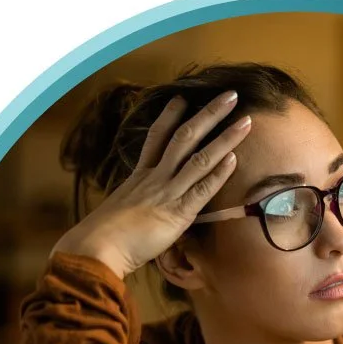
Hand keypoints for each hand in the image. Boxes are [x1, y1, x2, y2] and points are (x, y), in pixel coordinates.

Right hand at [52, 90, 252, 278]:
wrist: (96, 247)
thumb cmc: (102, 239)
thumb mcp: (118, 214)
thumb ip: (133, 208)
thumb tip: (138, 215)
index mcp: (138, 177)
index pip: (156, 139)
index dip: (169, 116)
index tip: (182, 98)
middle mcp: (154, 178)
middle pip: (184, 137)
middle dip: (208, 115)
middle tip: (230, 96)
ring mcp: (167, 192)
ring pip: (199, 158)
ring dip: (225, 138)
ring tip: (246, 121)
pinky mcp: (178, 213)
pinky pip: (202, 189)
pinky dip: (219, 173)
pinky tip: (234, 157)